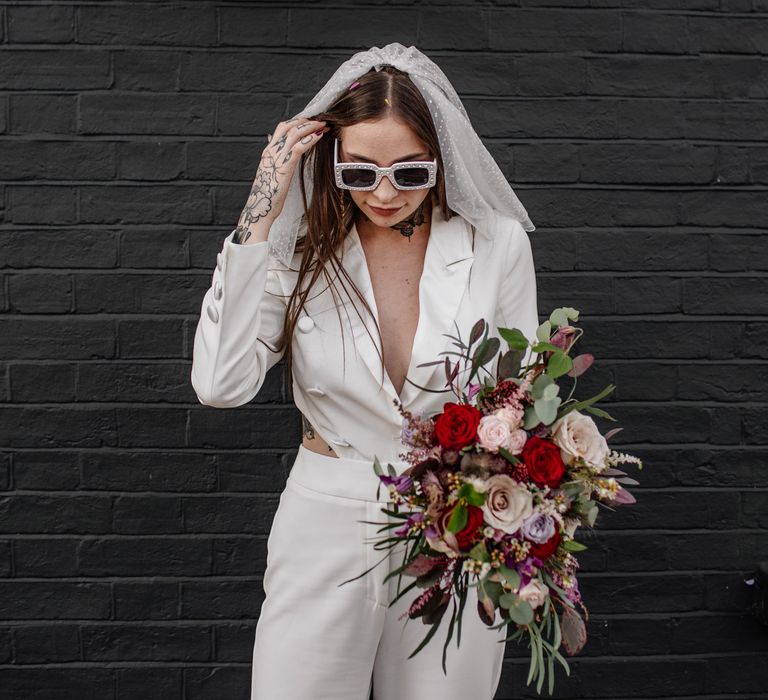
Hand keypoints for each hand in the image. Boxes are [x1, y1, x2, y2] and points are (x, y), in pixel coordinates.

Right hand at [232, 116, 328, 243]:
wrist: (260, 208)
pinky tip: (319, 136)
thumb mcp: (270, 173)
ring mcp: (277, 157)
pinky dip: (310, 139)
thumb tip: (272, 145)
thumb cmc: (267, 194)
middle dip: (306, 120)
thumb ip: (273, 158)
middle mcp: (271, 151)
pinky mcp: (285, 166)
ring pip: (295, 133)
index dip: (297, 122)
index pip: (282, 128)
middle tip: (320, 120)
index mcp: (268, 152)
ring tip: (323, 125)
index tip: (311, 121)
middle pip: (288, 126)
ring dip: (311, 127)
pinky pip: (298, 147)